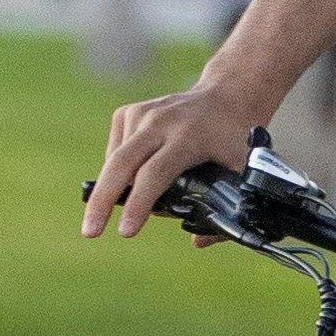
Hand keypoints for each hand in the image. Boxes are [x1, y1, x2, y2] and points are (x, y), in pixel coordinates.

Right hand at [83, 69, 264, 241]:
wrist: (227, 94)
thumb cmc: (236, 138)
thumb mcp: (245, 171)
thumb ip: (231, 208)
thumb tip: (198, 241)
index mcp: (189, 136)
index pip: (155, 173)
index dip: (140, 204)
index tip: (125, 232)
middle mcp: (161, 122)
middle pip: (122, 163)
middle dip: (102, 201)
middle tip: (90, 233)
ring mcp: (142, 113)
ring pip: (115, 161)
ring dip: (111, 191)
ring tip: (119, 212)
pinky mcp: (129, 112)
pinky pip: (115, 151)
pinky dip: (118, 171)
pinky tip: (134, 179)